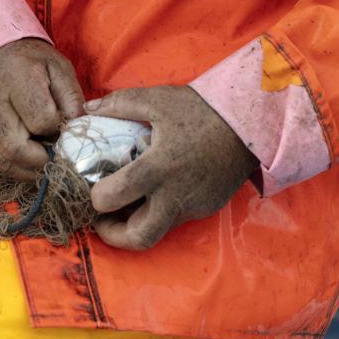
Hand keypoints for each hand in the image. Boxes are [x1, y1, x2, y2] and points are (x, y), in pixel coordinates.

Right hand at [0, 39, 84, 180]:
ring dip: (31, 169)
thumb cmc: (33, 61)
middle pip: (16, 149)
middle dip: (43, 160)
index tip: (66, 127)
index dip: (58, 129)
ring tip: (48, 159)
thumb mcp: (60, 69)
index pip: (41, 119)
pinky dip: (19, 167)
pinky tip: (33, 159)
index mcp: (20, 80)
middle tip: (59, 154)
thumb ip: (72, 99)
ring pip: (5, 161)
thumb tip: (79, 131)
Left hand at [86, 86, 257, 250]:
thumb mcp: (157, 100)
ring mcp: (194, 206)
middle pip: (140, 237)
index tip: (91, 191)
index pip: (116, 197)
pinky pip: (177, 217)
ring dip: (137, 224)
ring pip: (159, 230)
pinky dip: (160, 211)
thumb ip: (119, 104)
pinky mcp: (208, 207)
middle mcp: (176, 195)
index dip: (96, 201)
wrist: (250, 123)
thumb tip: (87, 108)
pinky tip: (156, 191)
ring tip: (126, 203)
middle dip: (114, 235)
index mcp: (158, 168)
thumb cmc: (201, 110)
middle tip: (103, 219)